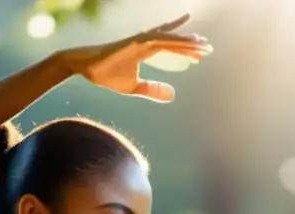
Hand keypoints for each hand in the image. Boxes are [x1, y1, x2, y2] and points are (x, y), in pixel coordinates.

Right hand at [60, 14, 212, 102]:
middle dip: (191, 44)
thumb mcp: (134, 87)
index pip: (170, 48)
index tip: (202, 56)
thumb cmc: (107, 75)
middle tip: (209, 47)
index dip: (186, 51)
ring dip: (184, 41)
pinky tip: (180, 38)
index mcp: (145, 50)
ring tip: (201, 43)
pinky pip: (154, 40)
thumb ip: (152, 89)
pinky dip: (168, 39)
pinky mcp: (132, 43)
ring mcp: (139, 41)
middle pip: (173, 41)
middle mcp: (144, 42)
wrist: (85, 68)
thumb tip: (173, 95)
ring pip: (167, 39)